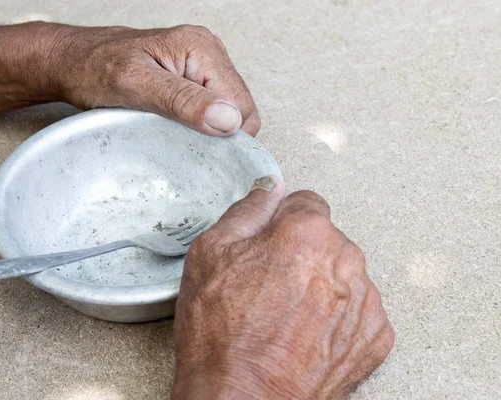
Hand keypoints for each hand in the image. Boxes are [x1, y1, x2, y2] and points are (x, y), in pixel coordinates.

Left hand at [49, 24, 259, 135]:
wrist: (73, 62)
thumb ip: (183, 101)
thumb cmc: (94, 70)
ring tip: (173, 130)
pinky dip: (198, 123)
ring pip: (227, 112)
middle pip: (240, 110)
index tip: (194, 148)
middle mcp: (208, 51)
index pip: (243, 108)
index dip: (225, 136)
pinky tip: (175, 125)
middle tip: (178, 139)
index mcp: (201, 48)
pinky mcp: (193, 75)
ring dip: (206, 129)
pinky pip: (212, 107)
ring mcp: (202, 63)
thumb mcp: (135, 87)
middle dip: (216, 132)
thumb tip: (228, 120)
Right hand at [172, 176, 394, 398]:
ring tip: (285, 317)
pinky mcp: (375, 338)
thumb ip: (248, 210)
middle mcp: (347, 260)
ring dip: (321, 286)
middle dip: (301, 254)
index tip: (268, 244)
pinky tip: (306, 335)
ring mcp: (366, 302)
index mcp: (308, 232)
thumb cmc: (222, 333)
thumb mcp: (211, 252)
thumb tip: (269, 189)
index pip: (305, 203)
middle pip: (325, 241)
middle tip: (267, 286)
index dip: (280, 223)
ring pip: (343, 275)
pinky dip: (337, 319)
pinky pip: (357, 311)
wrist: (243, 399)